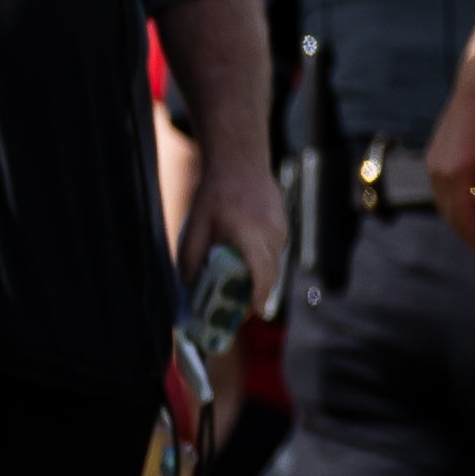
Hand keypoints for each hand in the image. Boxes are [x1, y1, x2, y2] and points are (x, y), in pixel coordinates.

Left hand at [178, 151, 288, 323]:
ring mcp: (281, 230)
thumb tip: (191, 291)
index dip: (258, 295)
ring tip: (236, 282)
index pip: (260, 273)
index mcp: (248, 233)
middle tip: (237, 310)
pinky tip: (242, 253)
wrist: (239, 164)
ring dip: (256, 276)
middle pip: (268, 275)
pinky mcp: (284, 228)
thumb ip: (191, 261)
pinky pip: (273, 253)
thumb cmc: (213, 198)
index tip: (254, 311)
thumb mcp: (195, 229)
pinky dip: (259, 260)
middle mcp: (270, 233)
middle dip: (255, 294)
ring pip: (272, 264)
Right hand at [429, 79, 474, 249]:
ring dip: (463, 209)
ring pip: (444, 199)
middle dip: (467, 225)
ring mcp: (431, 164)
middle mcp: (437, 173)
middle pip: (448, 212)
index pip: (460, 218)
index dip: (471, 236)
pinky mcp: (433, 155)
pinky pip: (442, 184)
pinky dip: (457, 194)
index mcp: (455, 177)